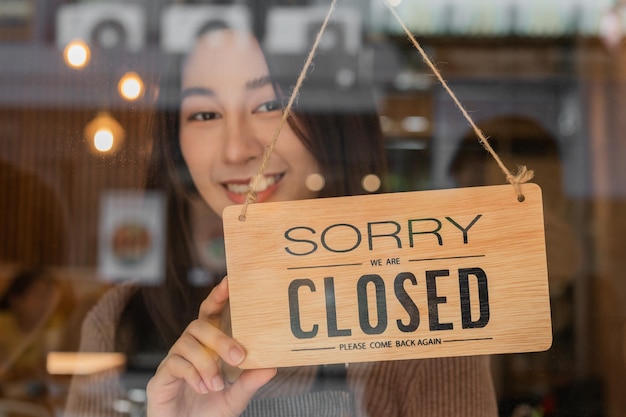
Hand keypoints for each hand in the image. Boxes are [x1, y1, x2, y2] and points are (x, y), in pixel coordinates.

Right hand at [146, 277, 276, 416]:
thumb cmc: (208, 412)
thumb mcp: (235, 397)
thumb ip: (250, 382)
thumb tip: (272, 366)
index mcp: (207, 347)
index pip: (210, 314)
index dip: (217, 296)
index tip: (229, 281)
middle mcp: (189, 349)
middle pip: (198, 325)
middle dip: (220, 338)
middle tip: (238, 357)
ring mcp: (173, 361)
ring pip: (187, 343)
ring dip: (207, 363)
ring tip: (216, 385)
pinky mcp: (160, 378)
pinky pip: (175, 363)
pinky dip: (193, 374)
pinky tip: (202, 388)